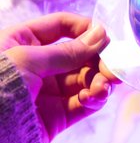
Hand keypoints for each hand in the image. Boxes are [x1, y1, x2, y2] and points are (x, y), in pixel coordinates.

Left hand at [0, 12, 119, 142]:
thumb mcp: (27, 59)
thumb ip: (68, 50)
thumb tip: (101, 33)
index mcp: (23, 41)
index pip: (62, 26)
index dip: (85, 29)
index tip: (106, 38)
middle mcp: (38, 64)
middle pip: (80, 54)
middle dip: (99, 60)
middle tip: (112, 68)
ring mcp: (48, 90)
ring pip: (86, 79)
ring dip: (99, 81)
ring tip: (102, 87)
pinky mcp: (56, 116)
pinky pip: (83, 103)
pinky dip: (94, 99)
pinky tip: (92, 98)